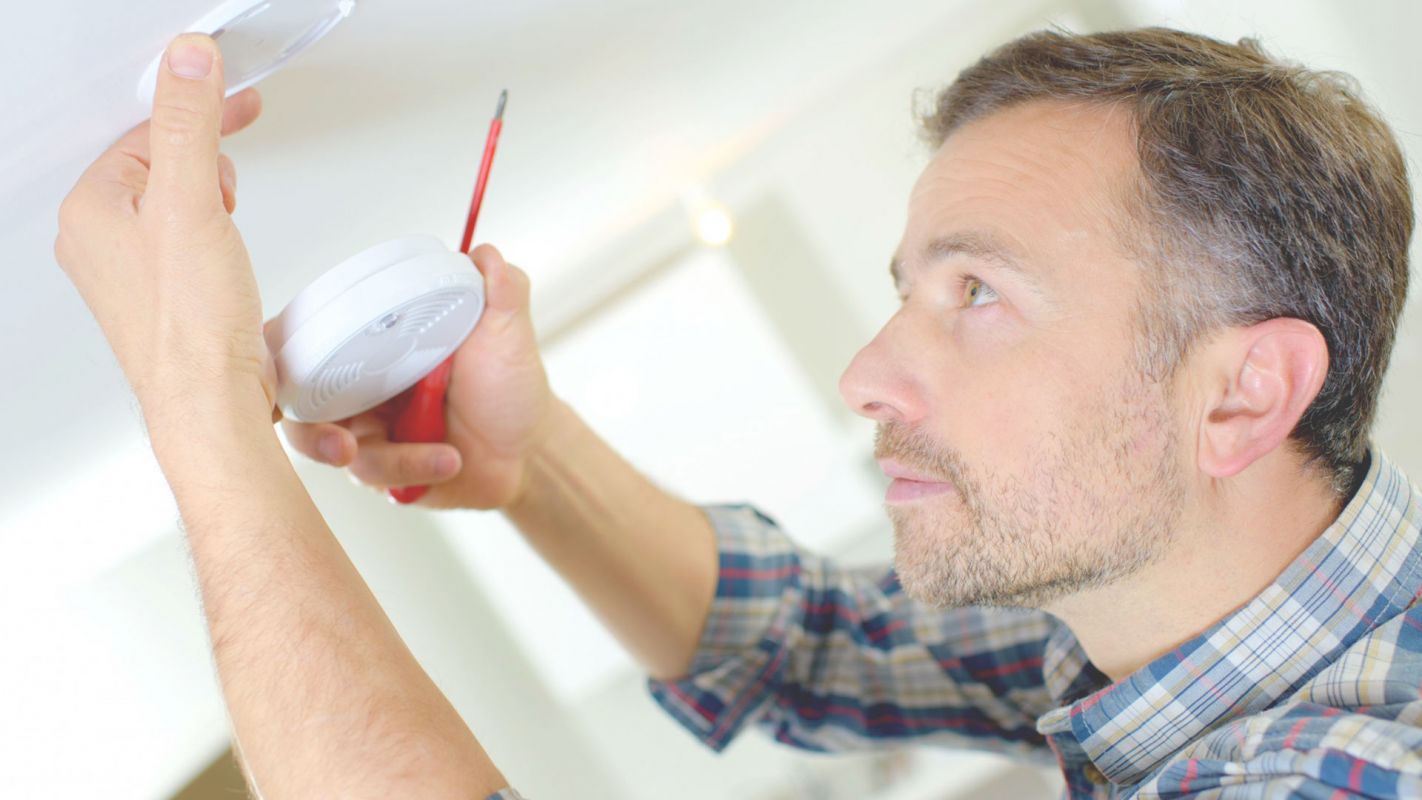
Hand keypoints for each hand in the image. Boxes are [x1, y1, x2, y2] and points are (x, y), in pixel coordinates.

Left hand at [54, 34, 272, 425]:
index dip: (196, 113)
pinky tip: (227, 257)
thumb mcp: (193, 202)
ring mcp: (128, 271)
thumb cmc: (189, 324)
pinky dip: (212, 236)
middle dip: (204, 164)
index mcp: (90, 210)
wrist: (210, 399)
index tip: (236, 102)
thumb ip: (189, 123)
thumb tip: (187, 61)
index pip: (145, 132)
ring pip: (172, 204)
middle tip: (226, 185)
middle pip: (158, 164)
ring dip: (210, 201)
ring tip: (227, 226)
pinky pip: (183, 241)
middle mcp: (98, 240)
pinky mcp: (161, 294)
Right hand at [280, 244, 558, 509]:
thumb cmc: (508, 386)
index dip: (275, 352)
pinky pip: (371, 476)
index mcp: (373, 342)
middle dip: (312, 430)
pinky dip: (411, 469)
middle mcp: (358, 385)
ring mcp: (366, 430)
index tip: (279, 367)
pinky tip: (450, 461)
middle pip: (297, 404)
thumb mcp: (507, 334)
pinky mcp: (380, 470)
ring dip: (387, 458)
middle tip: (342, 444)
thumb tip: (487, 253)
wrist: (529, 449)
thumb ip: (500, 291)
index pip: (306, 339)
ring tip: (445, 456)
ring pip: (335, 448)